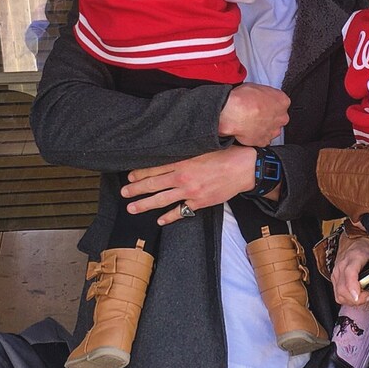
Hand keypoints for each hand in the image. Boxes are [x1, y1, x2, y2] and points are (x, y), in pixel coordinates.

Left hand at [122, 146, 255, 224]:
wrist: (244, 169)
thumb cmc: (226, 154)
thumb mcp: (203, 147)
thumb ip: (186, 151)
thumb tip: (170, 151)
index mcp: (183, 162)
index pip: (155, 168)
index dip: (140, 173)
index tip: (130, 175)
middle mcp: (183, 178)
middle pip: (154, 184)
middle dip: (136, 189)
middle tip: (124, 192)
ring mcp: (190, 192)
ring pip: (162, 200)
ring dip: (145, 204)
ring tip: (132, 208)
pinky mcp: (200, 202)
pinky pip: (180, 212)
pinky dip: (169, 217)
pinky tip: (159, 220)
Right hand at [218, 83, 289, 145]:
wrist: (231, 113)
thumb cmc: (242, 99)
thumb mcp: (256, 87)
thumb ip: (264, 94)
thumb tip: (260, 96)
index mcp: (282, 101)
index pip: (281, 103)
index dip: (271, 104)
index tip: (264, 104)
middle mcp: (281, 117)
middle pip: (279, 118)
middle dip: (269, 116)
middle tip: (257, 113)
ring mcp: (273, 131)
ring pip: (272, 129)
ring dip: (264, 127)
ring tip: (250, 122)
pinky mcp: (264, 141)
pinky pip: (262, 139)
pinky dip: (256, 136)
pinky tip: (248, 130)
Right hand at [332, 234, 368, 305]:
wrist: (351, 240)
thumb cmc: (364, 245)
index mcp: (354, 257)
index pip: (350, 273)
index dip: (353, 286)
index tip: (359, 296)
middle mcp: (342, 266)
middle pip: (343, 289)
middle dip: (356, 299)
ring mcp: (336, 273)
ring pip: (339, 294)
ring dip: (352, 301)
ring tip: (365, 296)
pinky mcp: (335, 279)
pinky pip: (338, 295)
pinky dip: (347, 300)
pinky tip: (357, 296)